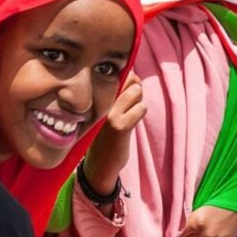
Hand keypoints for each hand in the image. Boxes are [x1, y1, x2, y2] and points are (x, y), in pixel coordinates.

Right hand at [83, 72, 144, 214]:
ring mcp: (109, 113)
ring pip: (136, 91)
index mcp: (96, 95)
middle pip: (131, 78)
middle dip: (136, 89)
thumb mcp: (108, 109)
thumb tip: (136, 78)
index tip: (125, 92)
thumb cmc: (106, 133)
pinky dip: (140, 112)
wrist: (99, 163)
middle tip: (129, 105)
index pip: (119, 72)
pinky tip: (131, 122)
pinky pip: (140, 108)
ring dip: (138, 102)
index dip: (129, 78)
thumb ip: (119, 92)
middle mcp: (100, 101)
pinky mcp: (119, 126)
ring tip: (129, 114)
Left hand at [178, 206, 236, 236]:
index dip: (180, 234)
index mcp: (196, 223)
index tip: (179, 233)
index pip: (181, 235)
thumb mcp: (199, 210)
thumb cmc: (217, 204)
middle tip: (189, 234)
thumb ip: (189, 221)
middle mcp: (204, 234)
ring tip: (200, 235)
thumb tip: (182, 230)